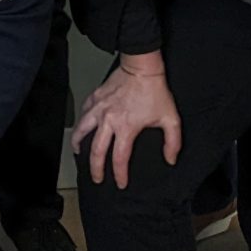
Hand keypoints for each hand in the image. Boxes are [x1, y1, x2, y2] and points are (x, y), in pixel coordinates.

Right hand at [72, 52, 180, 190]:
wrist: (141, 67)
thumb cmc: (155, 91)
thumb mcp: (170, 119)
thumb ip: (172, 143)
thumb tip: (170, 160)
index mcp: (126, 128)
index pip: (119, 159)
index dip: (119, 174)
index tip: (121, 183)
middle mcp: (108, 120)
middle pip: (96, 150)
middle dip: (95, 168)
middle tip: (97, 178)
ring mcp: (99, 108)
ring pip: (82, 130)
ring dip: (78, 144)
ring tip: (78, 153)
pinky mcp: (95, 97)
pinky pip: (83, 113)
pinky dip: (80, 123)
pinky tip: (81, 127)